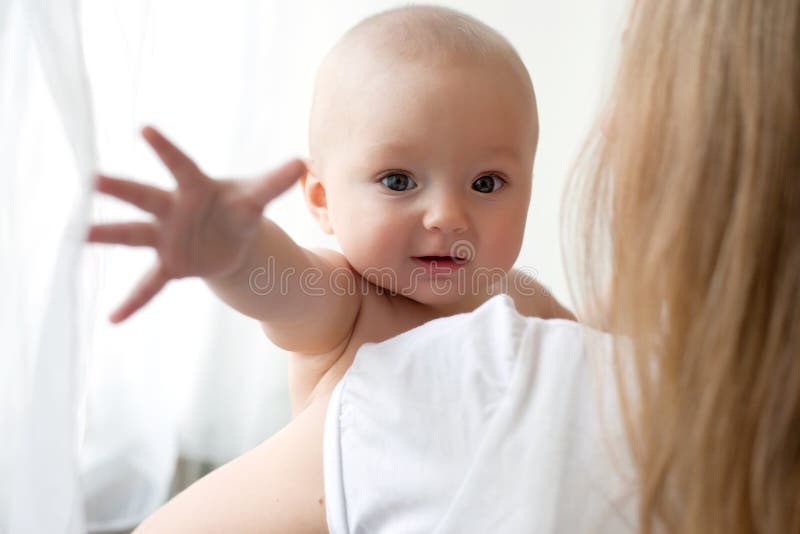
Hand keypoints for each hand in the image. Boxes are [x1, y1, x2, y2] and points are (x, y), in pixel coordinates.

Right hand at [87, 126, 305, 322]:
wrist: (230, 239)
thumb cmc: (238, 207)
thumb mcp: (257, 196)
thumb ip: (275, 181)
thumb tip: (302, 162)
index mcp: (195, 186)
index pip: (179, 164)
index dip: (164, 148)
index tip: (144, 129)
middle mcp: (172, 208)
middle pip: (144, 196)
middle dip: (121, 189)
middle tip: (92, 179)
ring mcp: (166, 237)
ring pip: (133, 234)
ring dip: (108, 235)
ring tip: (78, 236)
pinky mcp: (171, 264)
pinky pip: (149, 283)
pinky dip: (134, 301)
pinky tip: (113, 319)